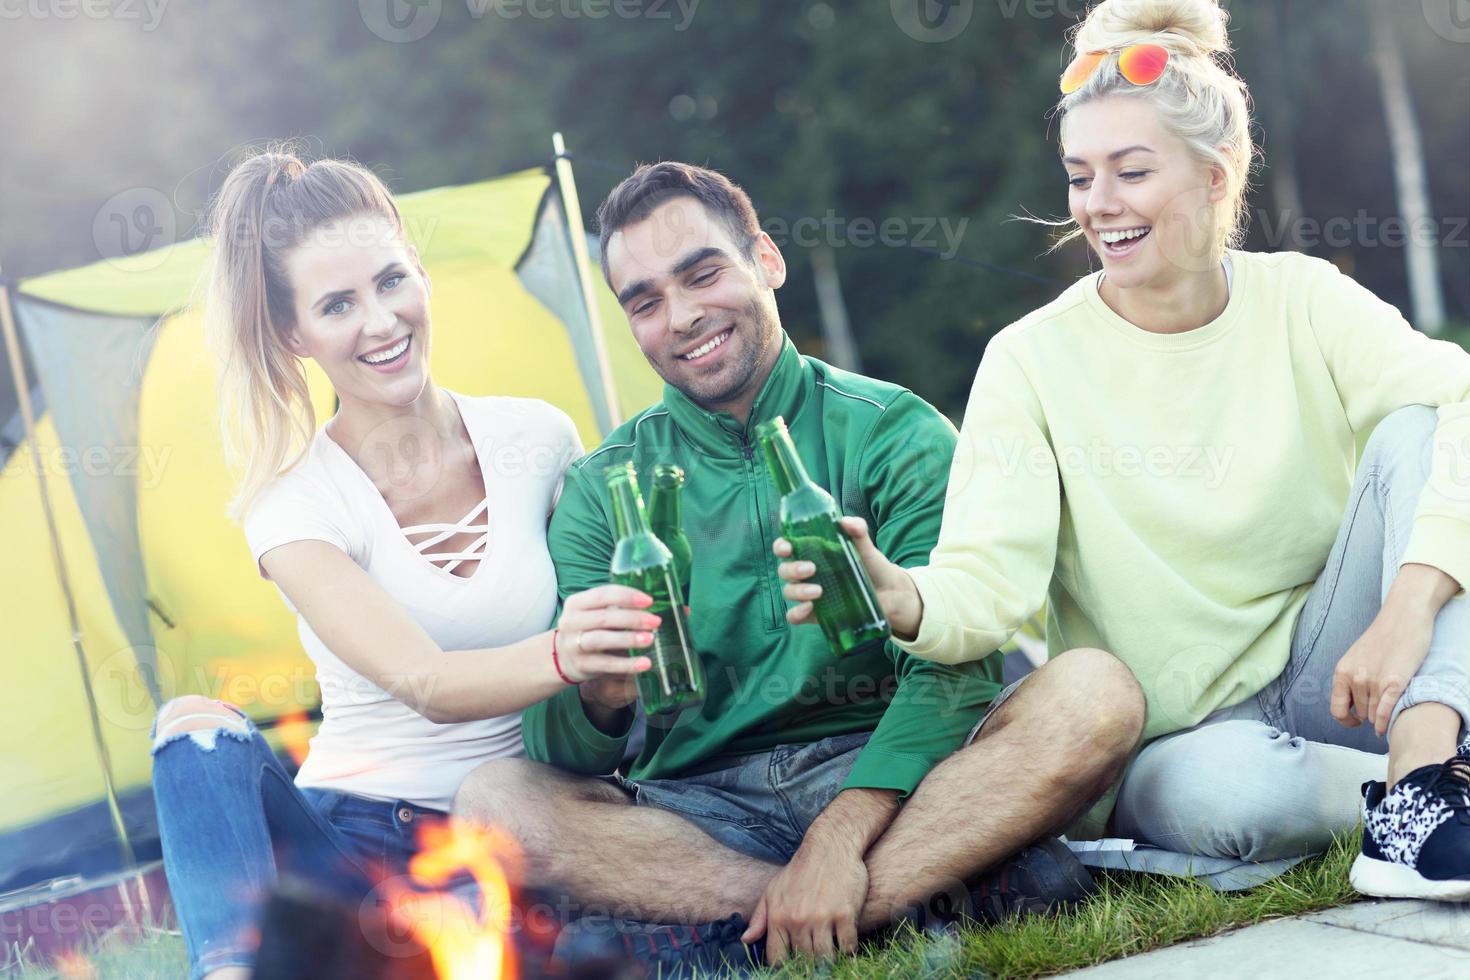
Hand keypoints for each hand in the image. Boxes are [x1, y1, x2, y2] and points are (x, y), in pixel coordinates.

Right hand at [555, 585, 655, 697]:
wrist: (563, 658)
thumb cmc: (588, 629)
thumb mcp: (594, 613)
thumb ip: (616, 607)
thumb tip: (650, 606)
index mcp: (576, 603)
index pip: (603, 595)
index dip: (627, 597)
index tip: (649, 601)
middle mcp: (571, 622)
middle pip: (604, 617)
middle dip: (632, 618)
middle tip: (655, 621)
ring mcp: (573, 644)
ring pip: (601, 639)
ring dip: (628, 639)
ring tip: (650, 639)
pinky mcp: (581, 665)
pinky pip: (606, 664)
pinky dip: (627, 664)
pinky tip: (645, 663)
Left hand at [741, 843, 867, 964]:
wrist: (830, 846)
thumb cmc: (800, 869)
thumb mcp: (773, 889)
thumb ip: (760, 916)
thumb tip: (746, 939)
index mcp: (778, 917)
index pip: (777, 959)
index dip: (785, 966)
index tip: (793, 964)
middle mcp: (798, 920)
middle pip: (804, 961)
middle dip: (809, 963)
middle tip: (815, 958)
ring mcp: (822, 918)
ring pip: (825, 958)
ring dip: (829, 959)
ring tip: (830, 953)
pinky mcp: (845, 914)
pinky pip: (847, 946)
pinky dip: (848, 949)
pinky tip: (845, 942)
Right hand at [774, 516, 922, 638]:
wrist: (890, 594)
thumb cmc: (873, 566)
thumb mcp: (866, 547)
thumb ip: (858, 532)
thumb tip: (846, 521)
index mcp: (814, 553)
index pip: (787, 547)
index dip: (781, 546)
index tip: (787, 547)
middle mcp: (807, 574)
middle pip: (785, 570)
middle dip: (792, 569)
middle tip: (811, 569)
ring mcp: (810, 594)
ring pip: (789, 592)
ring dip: (798, 591)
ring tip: (818, 591)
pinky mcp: (815, 614)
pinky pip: (795, 616)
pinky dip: (796, 613)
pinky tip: (809, 608)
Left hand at [1331, 603, 1434, 736]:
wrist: (1404, 617)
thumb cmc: (1383, 638)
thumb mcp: (1356, 658)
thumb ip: (1351, 679)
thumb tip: (1350, 707)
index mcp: (1341, 672)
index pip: (1336, 710)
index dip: (1346, 721)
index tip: (1356, 722)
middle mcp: (1354, 678)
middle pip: (1360, 714)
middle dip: (1369, 714)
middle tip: (1381, 705)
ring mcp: (1374, 681)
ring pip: (1375, 716)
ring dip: (1381, 716)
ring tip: (1390, 706)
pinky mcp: (1395, 682)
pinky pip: (1386, 713)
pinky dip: (1386, 724)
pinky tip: (1386, 728)